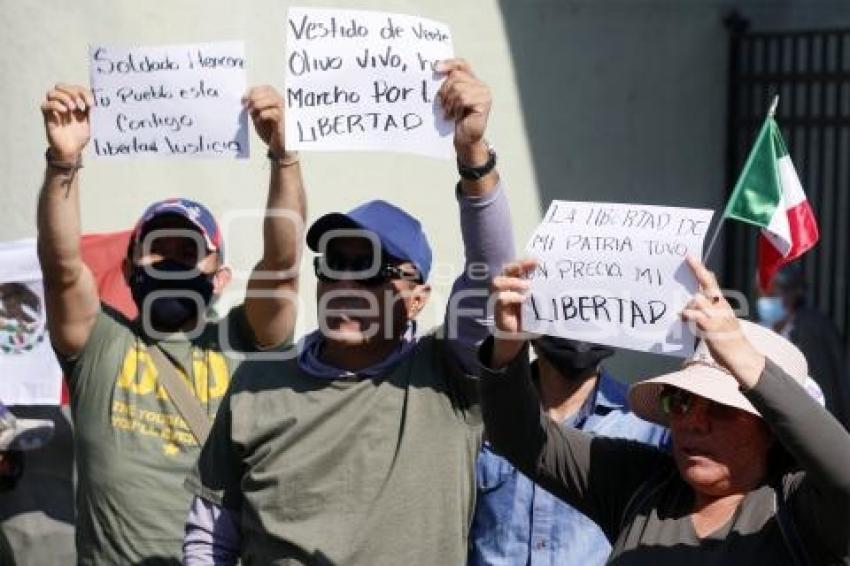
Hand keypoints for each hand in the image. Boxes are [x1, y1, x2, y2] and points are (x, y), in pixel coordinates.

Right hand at [40, 84, 92, 161]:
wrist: (72, 150)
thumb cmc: (80, 136)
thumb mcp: (89, 122)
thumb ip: (90, 110)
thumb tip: (95, 99)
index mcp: (74, 103)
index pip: (75, 88)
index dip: (83, 92)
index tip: (91, 103)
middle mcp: (63, 104)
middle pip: (60, 86)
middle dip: (72, 93)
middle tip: (81, 106)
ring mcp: (54, 109)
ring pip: (52, 93)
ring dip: (64, 98)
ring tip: (73, 109)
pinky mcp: (47, 117)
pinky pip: (45, 105)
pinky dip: (55, 105)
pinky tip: (65, 111)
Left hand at [243, 86, 285, 155]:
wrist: (280, 149)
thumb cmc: (271, 134)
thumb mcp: (259, 119)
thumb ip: (254, 109)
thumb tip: (245, 100)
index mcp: (276, 102)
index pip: (267, 88)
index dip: (254, 91)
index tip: (243, 99)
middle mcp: (282, 104)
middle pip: (269, 91)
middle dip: (254, 96)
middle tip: (246, 106)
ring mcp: (285, 112)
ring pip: (272, 99)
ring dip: (258, 104)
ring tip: (251, 112)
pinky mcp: (285, 121)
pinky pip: (273, 112)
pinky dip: (263, 115)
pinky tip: (259, 121)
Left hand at [436, 59, 490, 162]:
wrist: (465, 139)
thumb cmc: (456, 119)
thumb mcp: (450, 99)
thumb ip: (448, 86)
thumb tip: (435, 71)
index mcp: (472, 81)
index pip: (461, 64)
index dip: (449, 63)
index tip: (435, 68)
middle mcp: (480, 85)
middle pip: (456, 76)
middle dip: (444, 90)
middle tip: (442, 105)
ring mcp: (484, 94)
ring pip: (458, 88)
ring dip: (449, 102)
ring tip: (449, 113)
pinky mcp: (484, 103)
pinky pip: (463, 98)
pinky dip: (455, 108)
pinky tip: (455, 117)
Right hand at [489, 258, 536, 367]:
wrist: (518, 337)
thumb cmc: (528, 318)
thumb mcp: (537, 304)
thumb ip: (541, 294)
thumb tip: (556, 283)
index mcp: (514, 283)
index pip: (516, 267)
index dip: (524, 262)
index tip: (537, 261)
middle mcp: (504, 288)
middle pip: (505, 270)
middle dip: (517, 266)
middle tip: (531, 267)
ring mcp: (498, 298)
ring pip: (497, 282)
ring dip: (512, 282)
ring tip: (527, 286)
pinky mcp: (497, 311)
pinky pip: (500, 299)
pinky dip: (511, 297)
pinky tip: (522, 299)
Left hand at [681, 256, 765, 386]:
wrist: (740, 355)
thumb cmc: (726, 337)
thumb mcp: (719, 318)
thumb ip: (707, 307)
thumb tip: (693, 297)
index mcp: (721, 302)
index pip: (711, 281)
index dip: (700, 268)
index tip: (689, 256)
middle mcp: (721, 305)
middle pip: (708, 284)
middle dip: (698, 271)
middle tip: (688, 259)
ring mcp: (717, 315)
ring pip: (699, 299)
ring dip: (688, 302)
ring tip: (683, 312)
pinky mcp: (712, 328)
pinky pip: (698, 316)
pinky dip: (689, 315)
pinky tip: (684, 317)